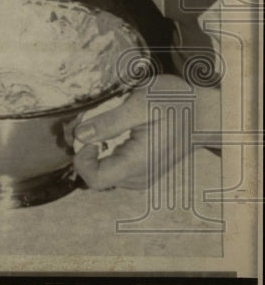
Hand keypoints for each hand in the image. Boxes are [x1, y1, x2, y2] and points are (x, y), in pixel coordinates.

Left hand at [72, 76, 218, 189]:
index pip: (95, 180)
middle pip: (96, 177)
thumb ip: (110, 122)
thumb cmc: (176, 104)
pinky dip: (107, 153)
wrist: (205, 113)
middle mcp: (139, 176)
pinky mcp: (143, 171)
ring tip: (106, 126)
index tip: (86, 135)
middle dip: (86, 152)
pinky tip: (115, 133)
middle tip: (92, 124)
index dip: (81, 159)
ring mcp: (142, 176)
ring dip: (96, 152)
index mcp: (138, 163)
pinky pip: (115, 169)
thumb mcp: (140, 103)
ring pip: (104, 174)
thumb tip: (79, 134)